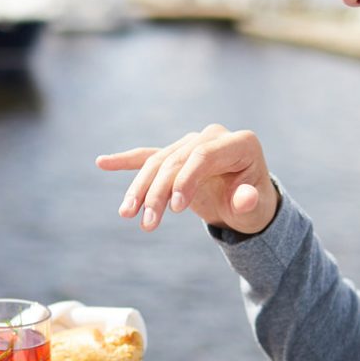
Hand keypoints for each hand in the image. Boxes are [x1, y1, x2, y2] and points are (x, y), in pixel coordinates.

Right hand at [96, 124, 278, 234]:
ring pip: (158, 162)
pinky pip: (148, 156)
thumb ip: (249, 201)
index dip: (185, 179)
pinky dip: (126, 161)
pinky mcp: (176, 155)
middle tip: (148, 224)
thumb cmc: (254, 204)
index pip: (202, 155)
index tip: (174, 209)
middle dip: (158, 192)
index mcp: (239, 143)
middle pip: (176, 161)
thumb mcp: (257, 208)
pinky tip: (102, 162)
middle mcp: (213, 136)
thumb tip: (242, 199)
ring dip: (139, 189)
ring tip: (126, 214)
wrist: (247, 202)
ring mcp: (192, 143)